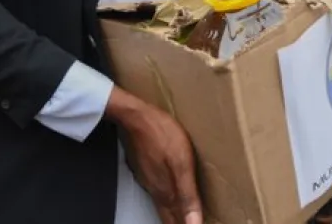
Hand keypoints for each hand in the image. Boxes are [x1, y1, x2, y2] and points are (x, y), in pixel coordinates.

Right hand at [106, 88, 202, 223]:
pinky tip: (170, 198)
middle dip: (181, 222)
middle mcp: (157, 190)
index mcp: (167, 192)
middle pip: (170, 216)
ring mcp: (150, 180)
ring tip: (183, 219)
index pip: (178, 221)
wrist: (137, 118)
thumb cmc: (163, 136)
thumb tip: (194, 223)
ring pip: (163, 206)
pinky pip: (158, 193)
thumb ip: (187, 195)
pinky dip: (167, 202)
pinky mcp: (146, 170)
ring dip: (174, 216)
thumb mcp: (182, 164)